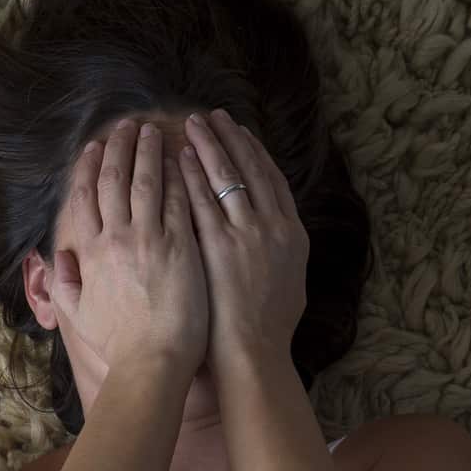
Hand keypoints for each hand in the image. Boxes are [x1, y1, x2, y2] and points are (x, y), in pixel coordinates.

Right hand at [51, 118, 209, 374]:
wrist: (151, 362)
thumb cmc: (117, 345)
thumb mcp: (78, 315)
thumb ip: (63, 283)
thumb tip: (56, 257)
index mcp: (90, 253)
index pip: (86, 197)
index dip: (88, 167)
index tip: (94, 147)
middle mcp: (117, 239)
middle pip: (115, 180)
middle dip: (120, 148)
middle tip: (127, 125)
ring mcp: (150, 240)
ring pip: (147, 182)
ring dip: (150, 152)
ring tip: (154, 131)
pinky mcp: (181, 246)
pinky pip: (179, 200)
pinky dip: (179, 176)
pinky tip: (184, 158)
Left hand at [179, 110, 308, 372]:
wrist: (253, 354)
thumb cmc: (268, 331)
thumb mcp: (290, 285)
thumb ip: (282, 256)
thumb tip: (278, 241)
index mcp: (292, 234)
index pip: (273, 181)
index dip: (255, 153)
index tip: (242, 133)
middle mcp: (272, 227)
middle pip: (250, 169)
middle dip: (230, 139)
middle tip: (213, 116)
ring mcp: (244, 234)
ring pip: (225, 177)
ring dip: (208, 147)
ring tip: (192, 125)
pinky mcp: (216, 246)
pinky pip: (200, 201)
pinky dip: (190, 175)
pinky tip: (178, 158)